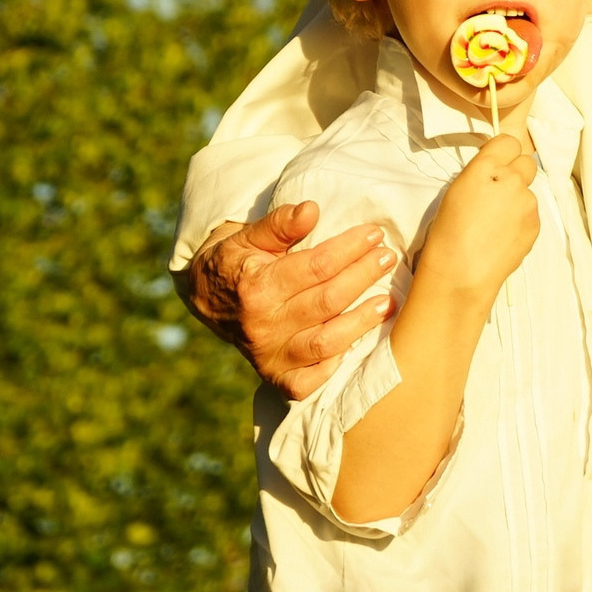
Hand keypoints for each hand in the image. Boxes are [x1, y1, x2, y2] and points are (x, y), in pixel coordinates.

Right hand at [183, 201, 397, 399]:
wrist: (204, 298)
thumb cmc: (236, 262)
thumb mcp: (249, 236)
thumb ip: (279, 224)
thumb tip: (311, 210)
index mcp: (257, 287)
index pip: (316, 266)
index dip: (350, 248)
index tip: (374, 234)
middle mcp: (263, 326)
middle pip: (327, 301)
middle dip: (363, 276)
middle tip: (387, 257)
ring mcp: (269, 355)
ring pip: (326, 343)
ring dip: (361, 322)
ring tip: (387, 302)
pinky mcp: (273, 376)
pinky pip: (307, 382)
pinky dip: (332, 367)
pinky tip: (354, 345)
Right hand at [415, 135, 540, 301]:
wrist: (460, 274)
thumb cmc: (447, 235)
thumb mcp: (456, 192)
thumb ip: (482, 175)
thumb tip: (497, 172)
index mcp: (485, 168)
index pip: (509, 142)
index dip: (504, 153)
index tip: (498, 165)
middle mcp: (511, 180)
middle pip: (526, 162)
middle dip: (516, 173)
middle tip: (499, 193)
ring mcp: (527, 202)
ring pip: (528, 191)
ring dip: (517, 201)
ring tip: (495, 224)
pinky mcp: (535, 223)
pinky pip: (531, 214)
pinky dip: (521, 221)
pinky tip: (502, 237)